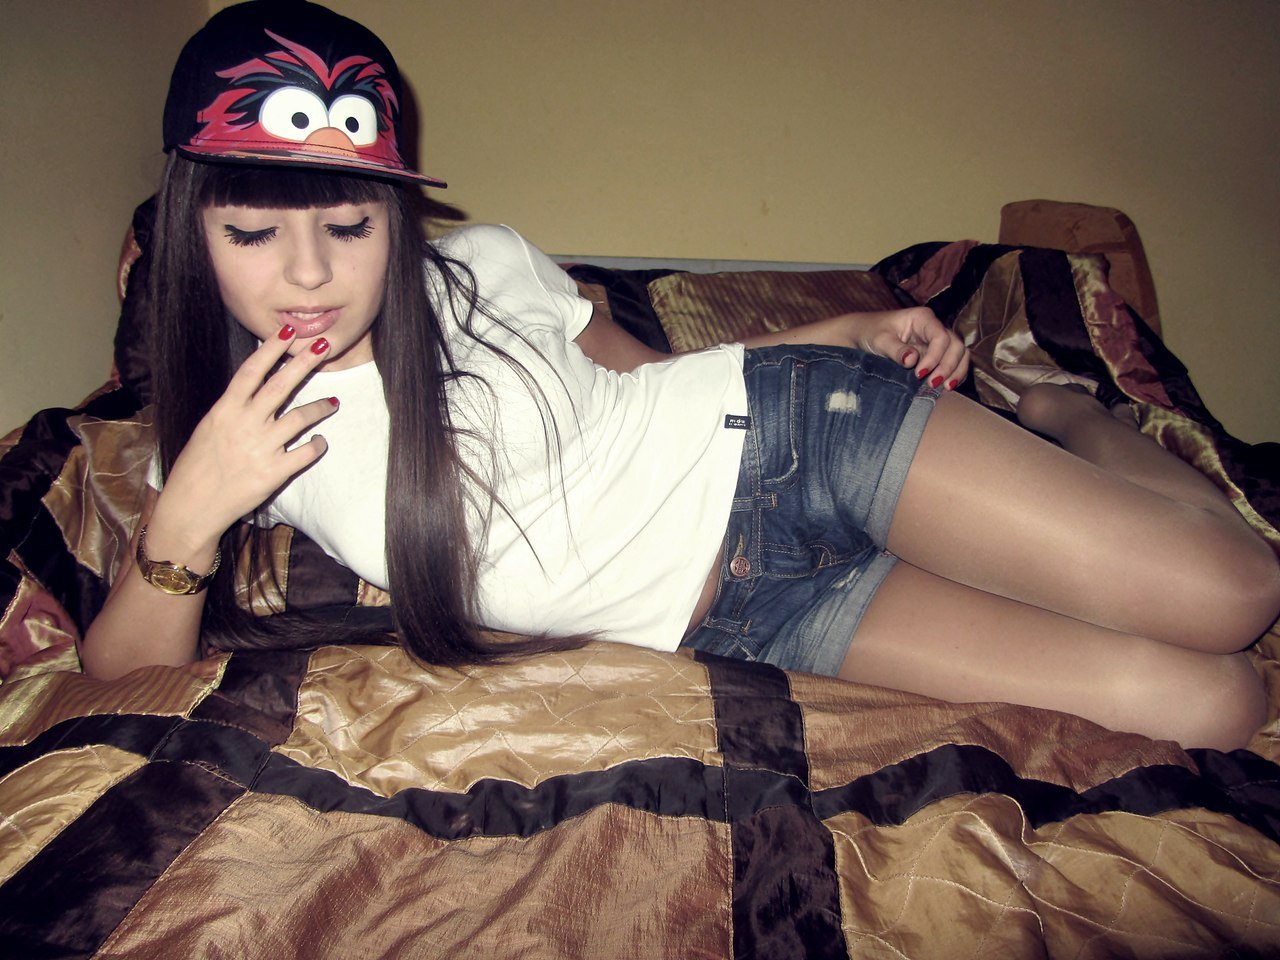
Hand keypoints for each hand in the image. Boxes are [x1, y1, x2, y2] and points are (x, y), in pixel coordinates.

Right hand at [150, 327, 338, 553]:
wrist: (191, 507)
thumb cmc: (196, 467)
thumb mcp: (207, 429)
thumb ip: (231, 410)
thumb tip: (252, 391)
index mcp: (224, 410)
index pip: (251, 371)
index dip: (272, 349)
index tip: (288, 331)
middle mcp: (244, 424)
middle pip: (280, 386)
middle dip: (304, 362)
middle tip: (324, 345)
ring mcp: (261, 447)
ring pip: (301, 417)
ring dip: (321, 407)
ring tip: (333, 402)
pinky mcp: (274, 472)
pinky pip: (306, 453)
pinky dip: (317, 445)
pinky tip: (321, 441)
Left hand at [843, 307, 969, 389]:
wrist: (862, 336)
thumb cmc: (870, 332)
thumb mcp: (879, 340)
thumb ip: (895, 350)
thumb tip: (912, 360)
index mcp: (922, 318)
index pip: (941, 337)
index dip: (935, 357)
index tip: (919, 373)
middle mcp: (933, 328)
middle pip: (955, 345)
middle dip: (949, 366)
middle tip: (933, 384)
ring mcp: (936, 342)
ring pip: (959, 354)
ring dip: (956, 372)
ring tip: (945, 388)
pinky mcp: (934, 355)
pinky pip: (952, 364)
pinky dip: (953, 375)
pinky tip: (945, 388)